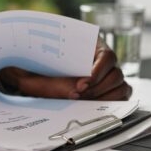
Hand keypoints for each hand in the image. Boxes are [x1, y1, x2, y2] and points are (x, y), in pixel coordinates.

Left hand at [0, 42, 131, 100]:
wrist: (30, 73)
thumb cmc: (35, 67)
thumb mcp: (37, 70)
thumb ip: (52, 80)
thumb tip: (74, 93)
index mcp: (90, 44)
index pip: (107, 56)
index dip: (97, 72)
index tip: (81, 85)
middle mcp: (101, 59)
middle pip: (116, 73)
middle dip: (97, 89)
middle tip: (78, 96)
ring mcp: (107, 74)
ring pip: (120, 85)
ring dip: (104, 97)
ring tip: (83, 102)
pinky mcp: (109, 88)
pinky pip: (120, 95)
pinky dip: (111, 103)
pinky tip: (92, 106)